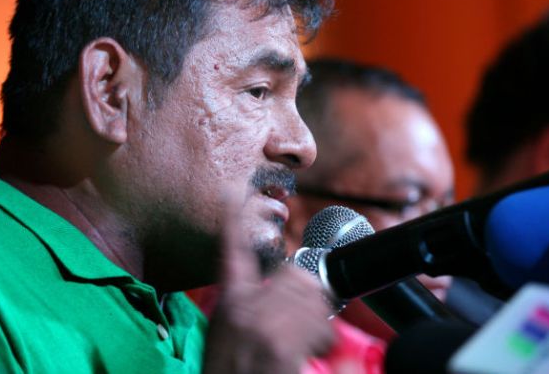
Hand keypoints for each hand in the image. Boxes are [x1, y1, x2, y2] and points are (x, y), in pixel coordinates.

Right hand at [203, 190, 334, 373]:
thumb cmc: (230, 370)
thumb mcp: (225, 335)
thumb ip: (247, 308)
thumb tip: (282, 292)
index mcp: (228, 305)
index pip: (229, 253)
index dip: (230, 221)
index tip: (230, 193)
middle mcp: (242, 310)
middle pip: (294, 276)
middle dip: (309, 296)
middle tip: (307, 319)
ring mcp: (262, 329)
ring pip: (311, 299)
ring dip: (319, 320)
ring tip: (307, 339)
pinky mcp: (279, 347)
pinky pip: (318, 325)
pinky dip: (322, 338)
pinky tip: (310, 350)